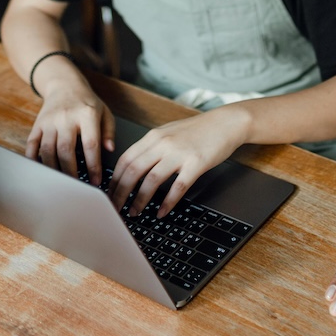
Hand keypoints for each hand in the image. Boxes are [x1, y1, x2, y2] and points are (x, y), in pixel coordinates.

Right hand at [26, 83, 114, 185]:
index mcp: (87, 114)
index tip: (96, 181)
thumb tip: (109, 151)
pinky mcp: (37, 125)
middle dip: (71, 172)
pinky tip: (42, 172)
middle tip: (77, 187)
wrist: (65, 85)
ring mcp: (49, 121)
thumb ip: (108, 132)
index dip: (93, 165)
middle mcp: (66, 117)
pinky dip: (35, 161)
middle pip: (66, 150)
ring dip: (54, 170)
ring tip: (62, 183)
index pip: (90, 144)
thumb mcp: (104, 112)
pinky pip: (32, 145)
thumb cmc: (87, 103)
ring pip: (48, 150)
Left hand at [108, 107, 246, 216]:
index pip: (125, 159)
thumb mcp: (169, 132)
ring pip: (151, 180)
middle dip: (120, 193)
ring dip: (140, 200)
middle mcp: (163, 143)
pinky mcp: (196, 163)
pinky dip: (167, 202)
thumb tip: (132, 168)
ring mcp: (179, 153)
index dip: (114, 180)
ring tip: (135, 212)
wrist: (226, 122)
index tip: (109, 195)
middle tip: (115, 209)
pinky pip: (178, 187)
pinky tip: (162, 212)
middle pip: (133, 171)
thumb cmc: (199, 129)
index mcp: (154, 136)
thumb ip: (151, 147)